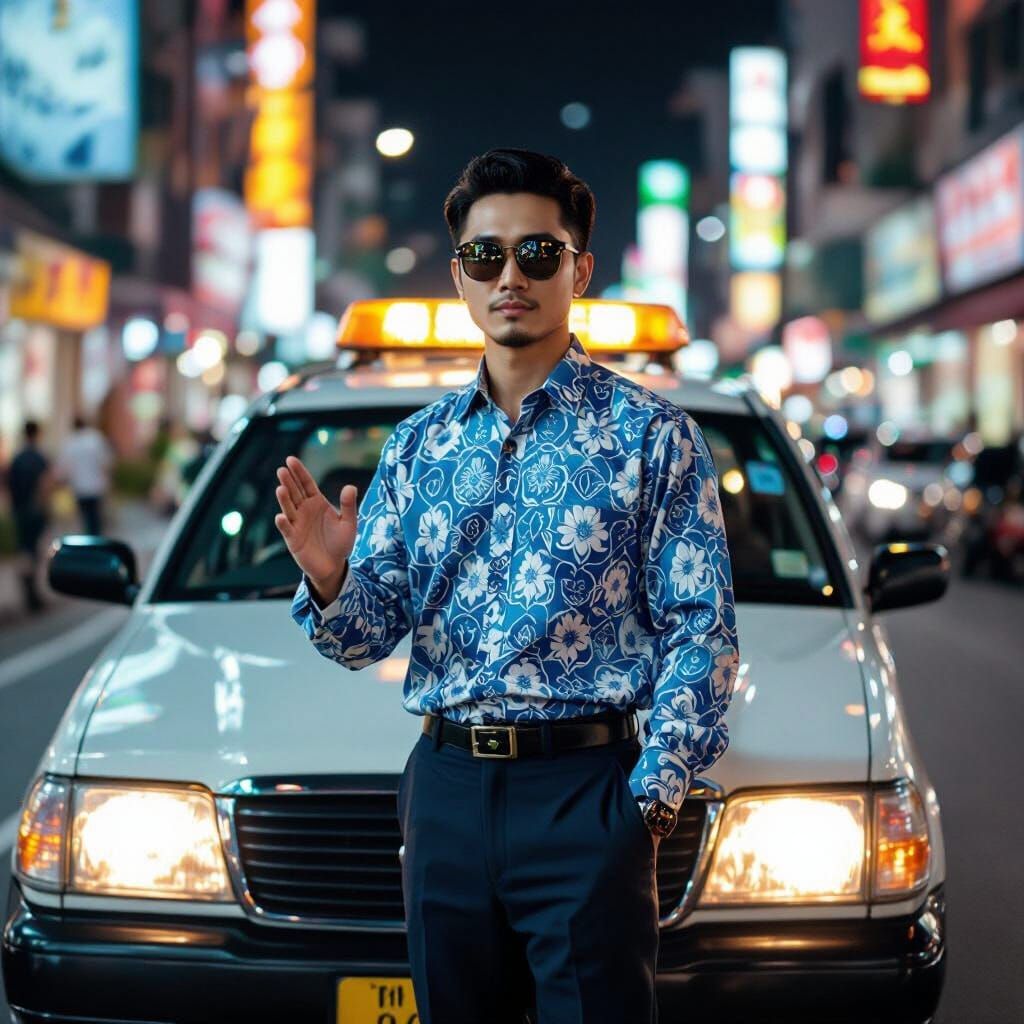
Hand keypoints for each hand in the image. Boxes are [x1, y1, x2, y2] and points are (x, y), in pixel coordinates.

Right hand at [273, 455, 356, 589]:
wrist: (334, 565)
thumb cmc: (340, 543)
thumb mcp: (349, 523)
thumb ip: (348, 506)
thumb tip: (350, 487)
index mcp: (317, 503)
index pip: (306, 484)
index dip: (299, 472)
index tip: (290, 460)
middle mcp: (304, 510)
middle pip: (295, 493)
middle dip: (288, 481)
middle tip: (282, 469)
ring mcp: (297, 524)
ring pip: (289, 508)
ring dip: (284, 499)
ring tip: (280, 488)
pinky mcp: (293, 539)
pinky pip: (287, 529)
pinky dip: (283, 523)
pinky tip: (281, 516)